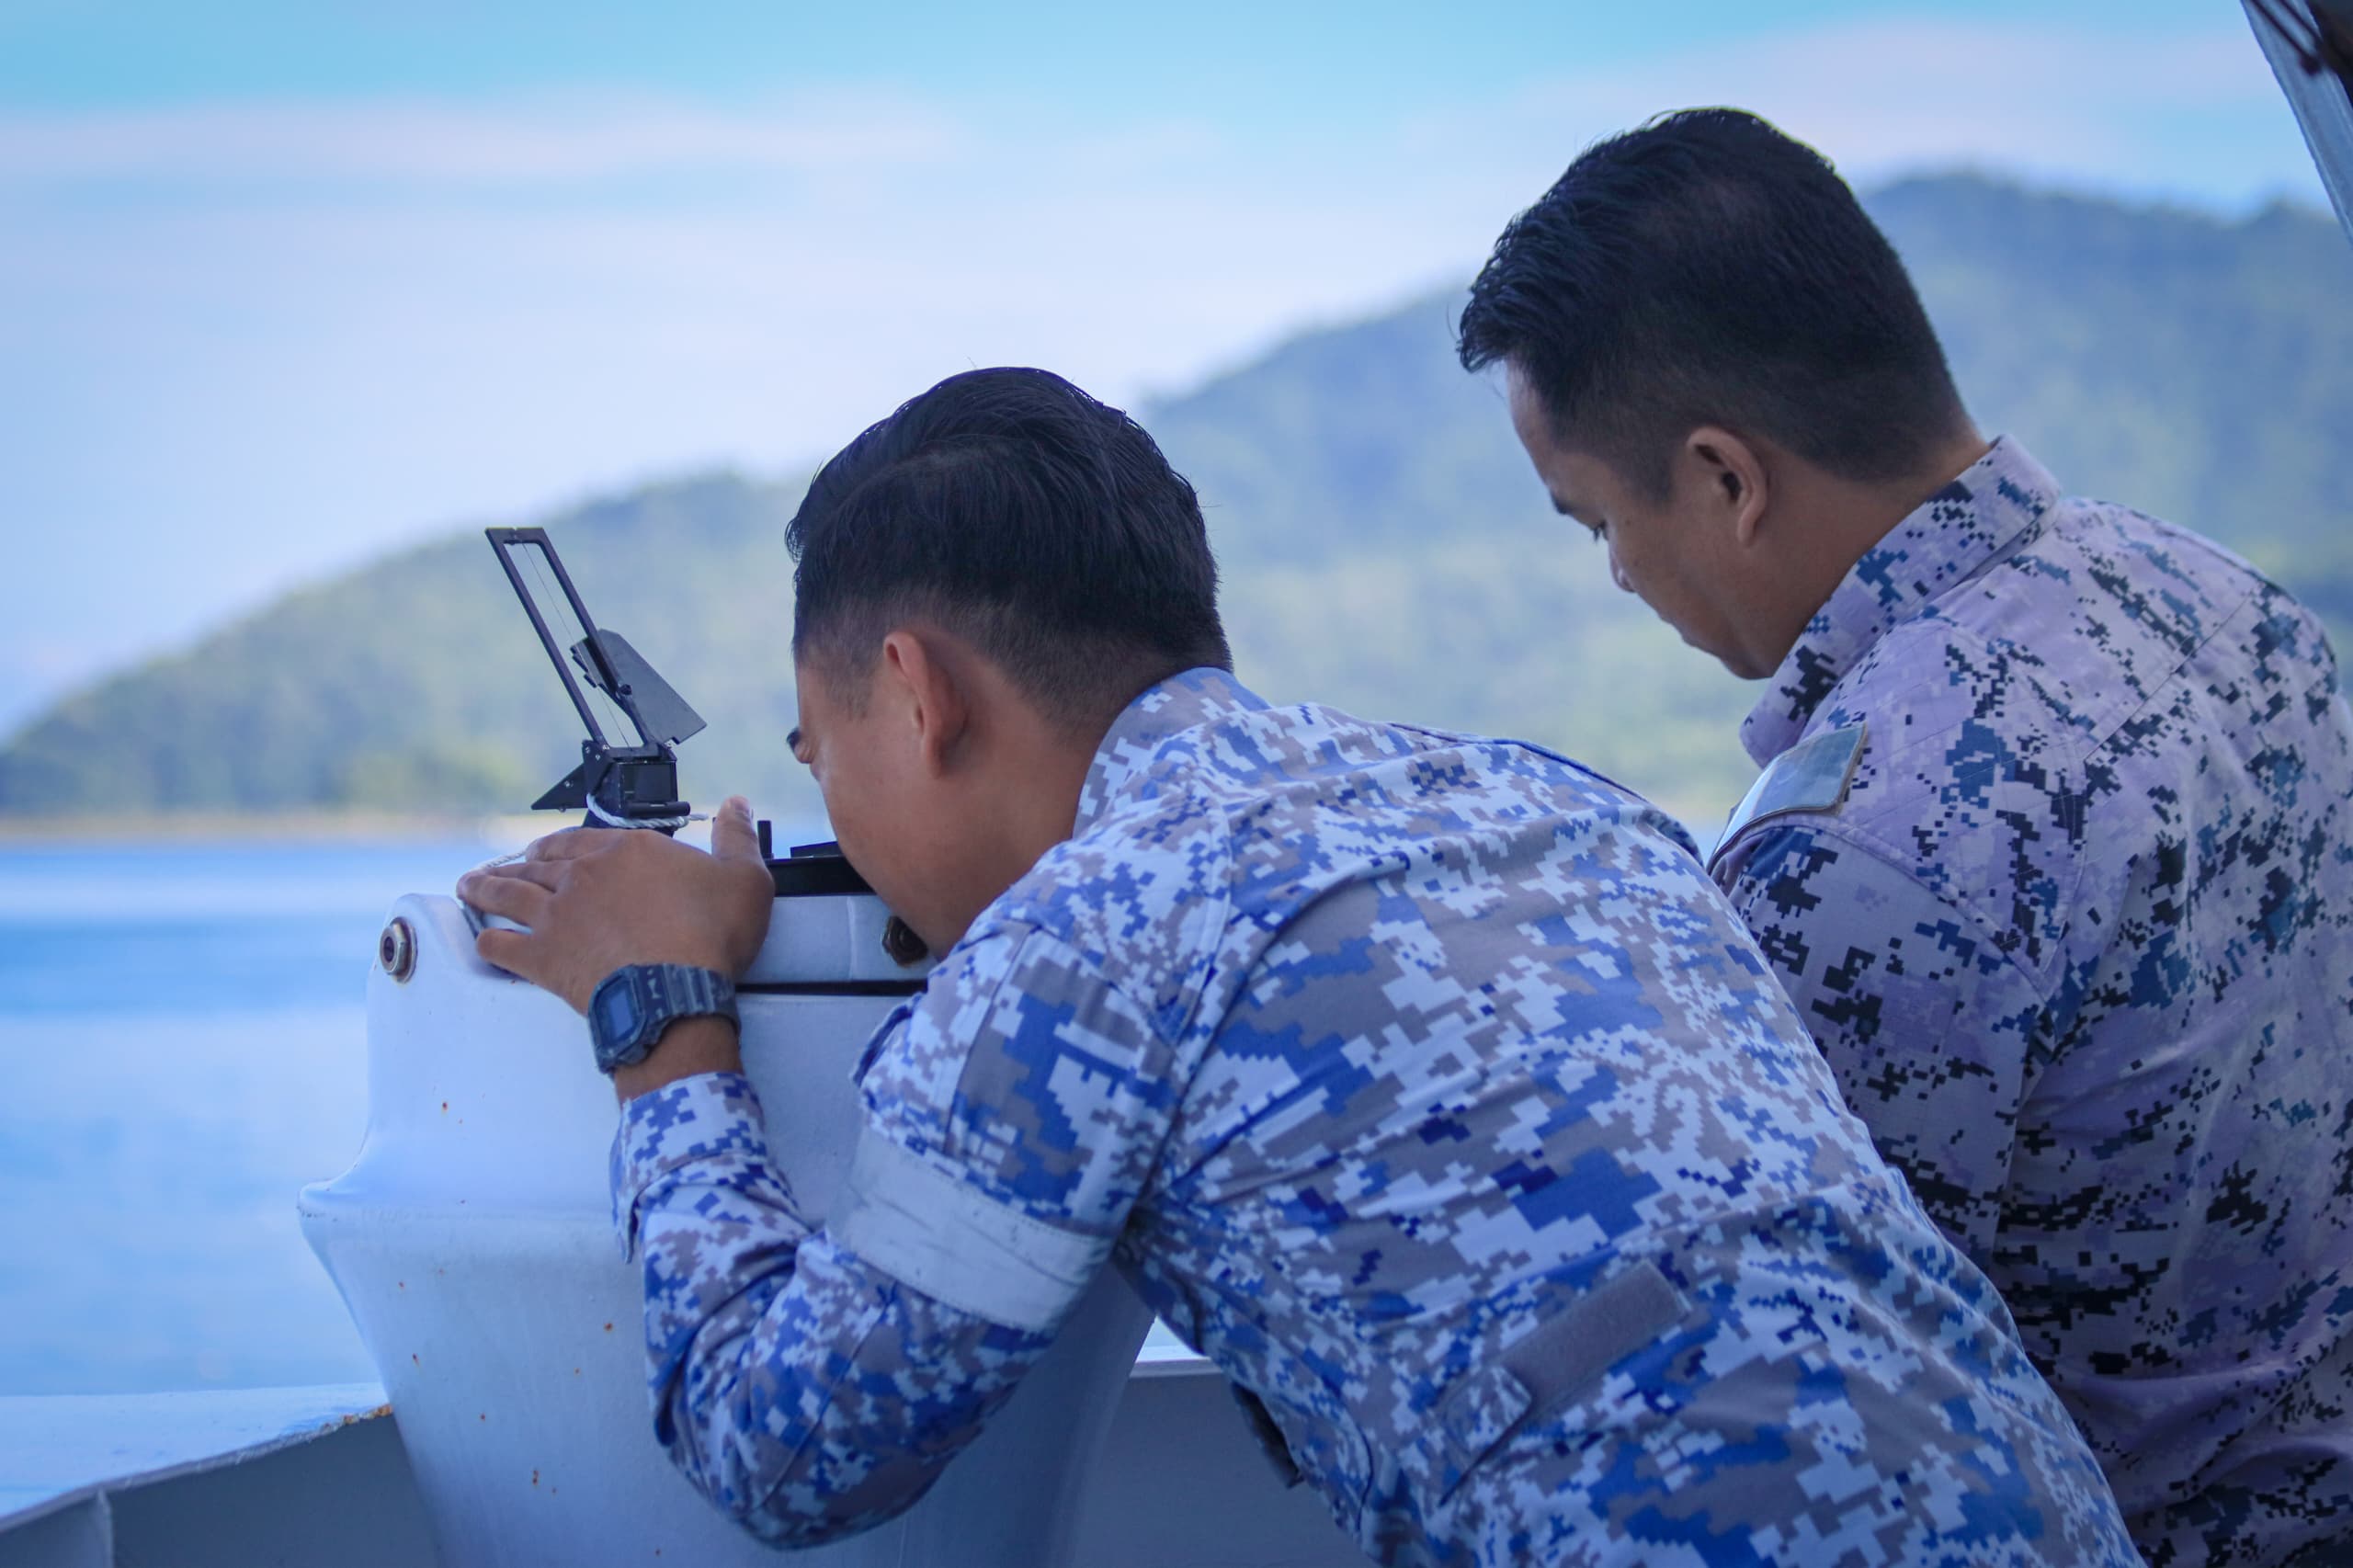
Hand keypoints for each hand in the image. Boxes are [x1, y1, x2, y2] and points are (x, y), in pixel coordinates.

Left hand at [458, 795, 774, 1013]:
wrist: (675, 991)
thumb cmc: (710, 938)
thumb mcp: (744, 879)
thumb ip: (738, 837)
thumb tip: (737, 805)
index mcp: (628, 852)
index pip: (585, 837)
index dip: (564, 840)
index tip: (553, 844)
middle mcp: (584, 876)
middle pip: (540, 862)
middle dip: (519, 860)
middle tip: (506, 862)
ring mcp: (558, 916)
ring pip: (510, 893)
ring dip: (486, 887)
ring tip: (471, 884)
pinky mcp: (543, 956)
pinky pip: (502, 945)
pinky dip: (488, 940)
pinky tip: (482, 938)